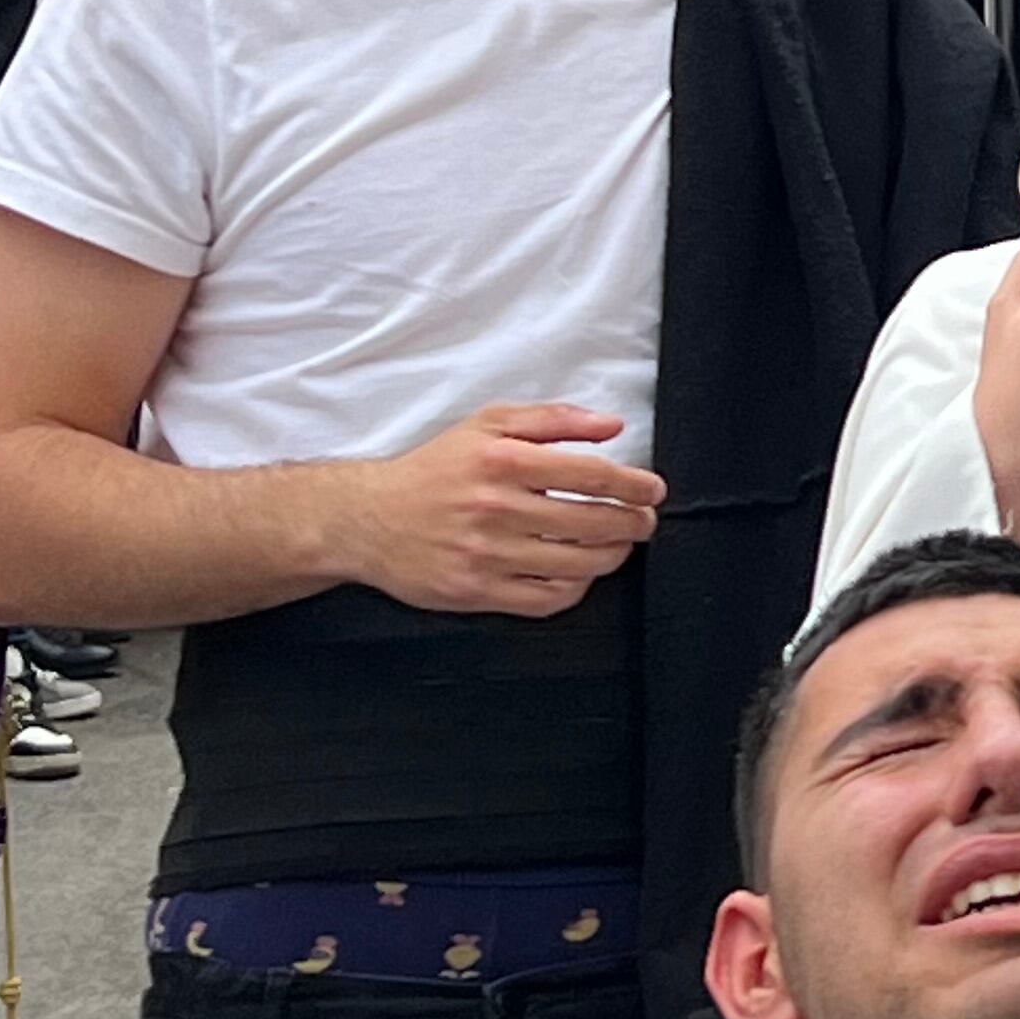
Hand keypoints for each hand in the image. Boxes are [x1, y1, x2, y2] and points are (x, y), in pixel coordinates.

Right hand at [328, 404, 664, 616]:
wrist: (367, 519)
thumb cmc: (435, 469)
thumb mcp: (486, 425)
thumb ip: (552, 419)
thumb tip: (612, 424)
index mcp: (501, 460)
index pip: (590, 474)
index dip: (633, 484)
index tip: (652, 490)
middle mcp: (495, 507)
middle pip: (592, 522)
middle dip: (632, 523)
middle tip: (644, 521)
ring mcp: (485, 554)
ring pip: (576, 564)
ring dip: (612, 556)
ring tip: (619, 545)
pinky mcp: (476, 591)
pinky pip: (546, 598)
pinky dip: (575, 587)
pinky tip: (580, 573)